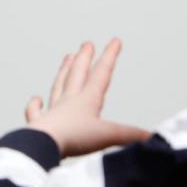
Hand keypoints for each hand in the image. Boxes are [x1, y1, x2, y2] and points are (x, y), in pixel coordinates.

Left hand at [25, 38, 149, 156]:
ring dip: (64, 71)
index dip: (110, 56)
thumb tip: (151, 137)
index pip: (101, 73)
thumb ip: (131, 135)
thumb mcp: (108, 136)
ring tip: (67, 58)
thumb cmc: (73, 139)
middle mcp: (69, 101)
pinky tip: (36, 99)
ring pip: (59, 85)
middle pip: (77, 73)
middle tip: (86, 43)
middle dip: (85, 57)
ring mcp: (52, 111)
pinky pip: (35, 112)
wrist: (42, 146)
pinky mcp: (38, 125)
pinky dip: (35, 105)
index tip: (115, 41)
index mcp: (87, 100)